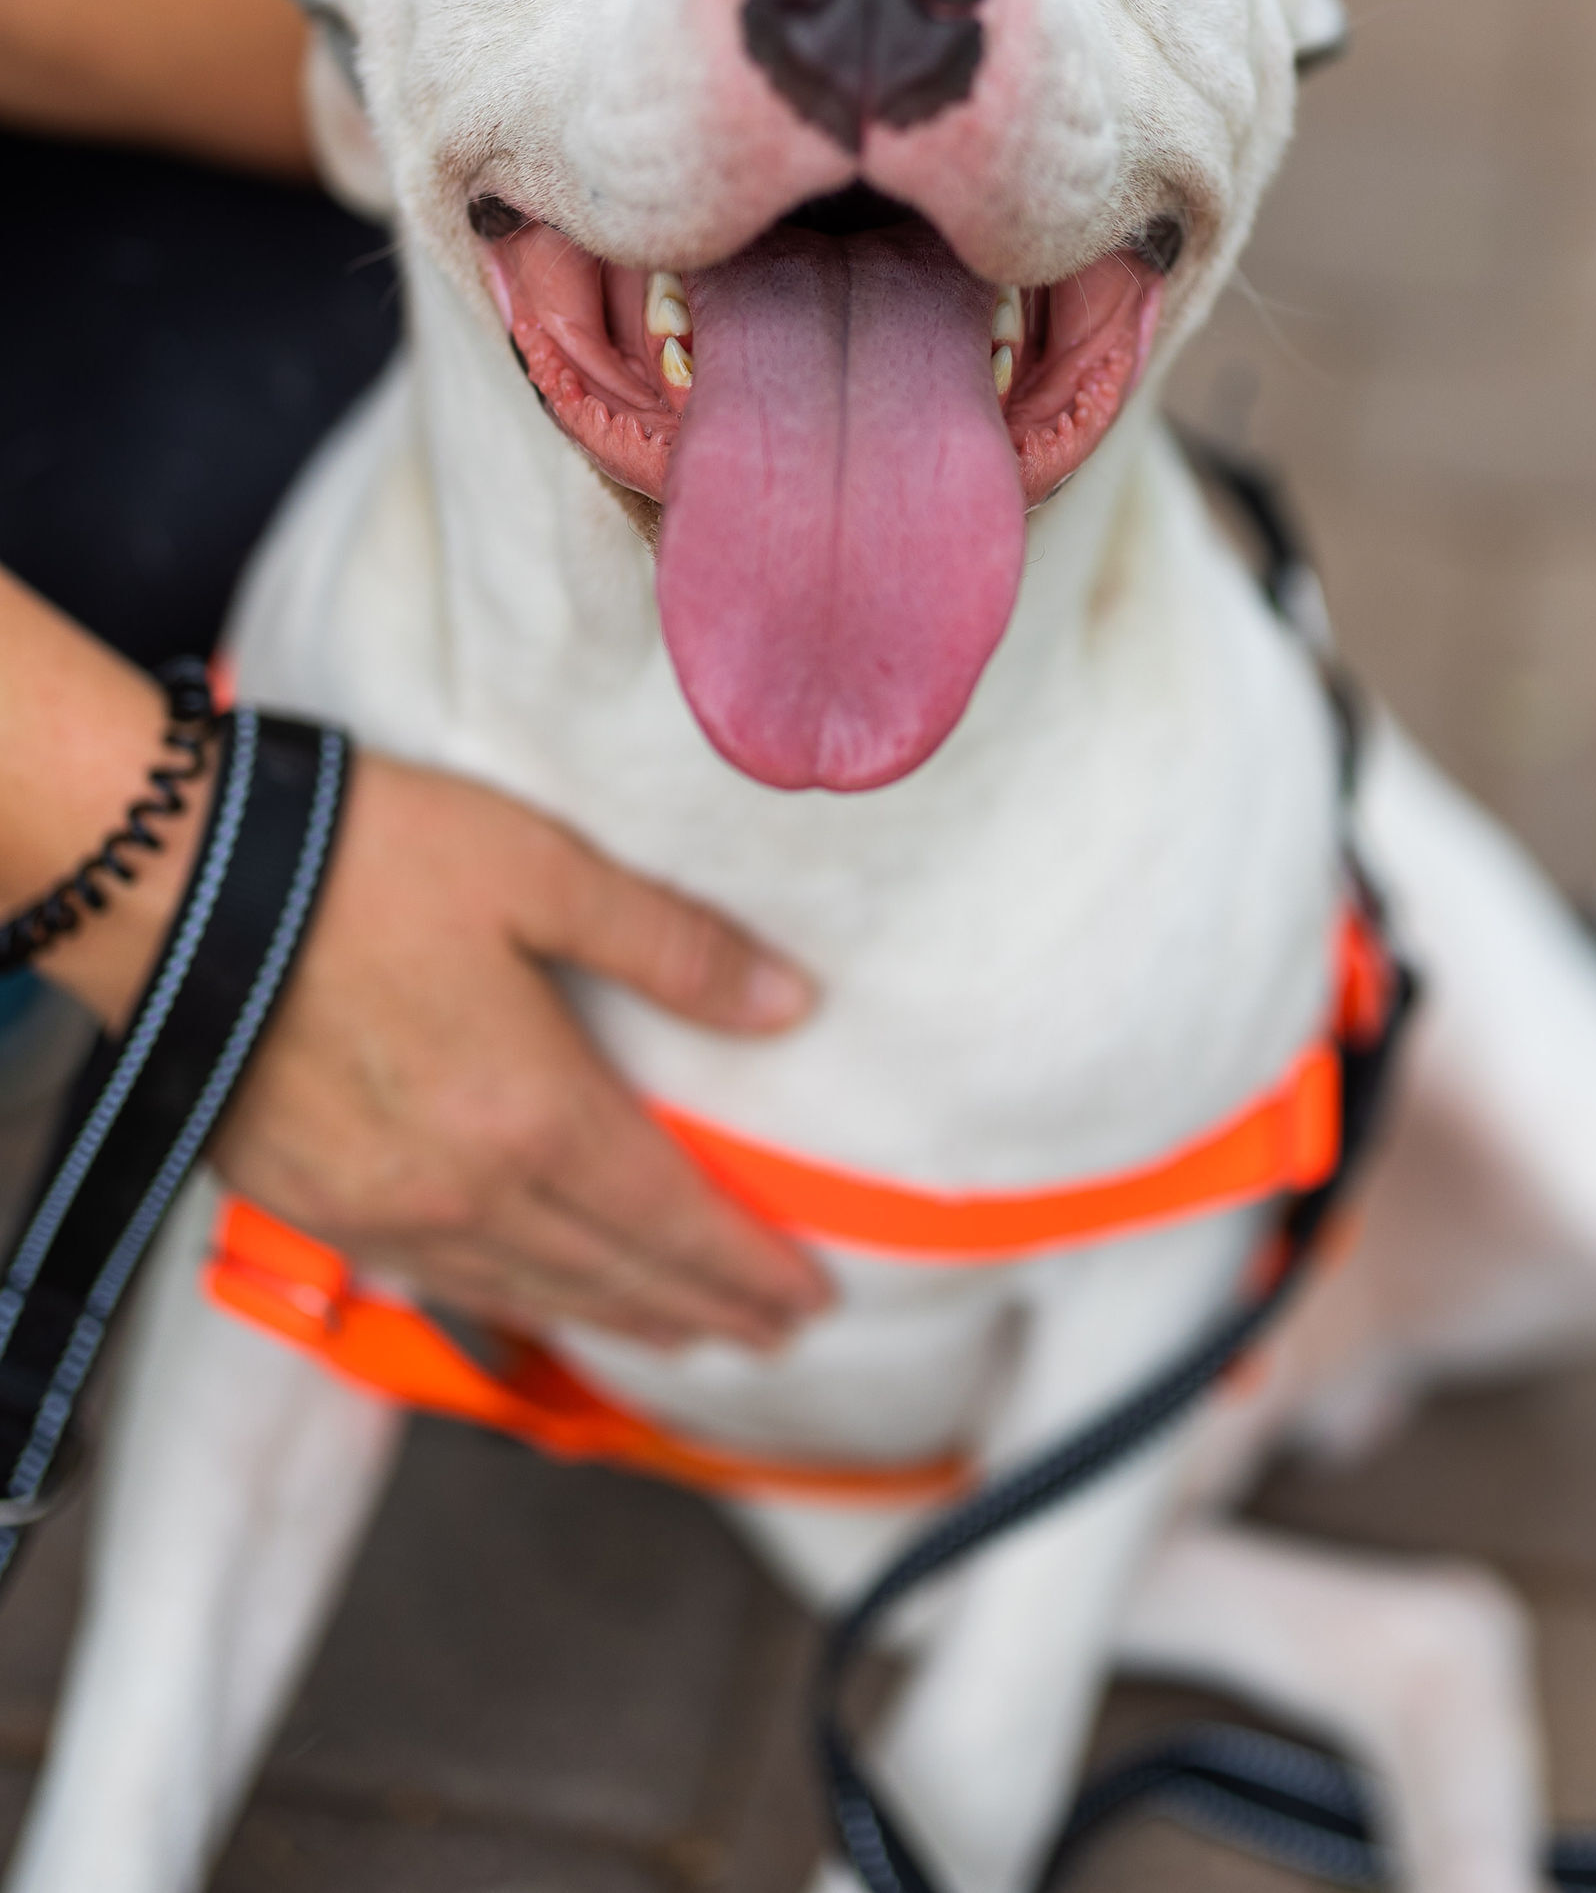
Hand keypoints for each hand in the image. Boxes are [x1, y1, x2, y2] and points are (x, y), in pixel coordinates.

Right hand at [207, 754, 830, 1347]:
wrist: (183, 886)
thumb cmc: (371, 860)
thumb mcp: (543, 871)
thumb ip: (671, 946)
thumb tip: (789, 1004)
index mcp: (535, 1112)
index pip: (670, 1218)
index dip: (746, 1265)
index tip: (811, 1301)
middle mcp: (465, 1189)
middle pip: (609, 1275)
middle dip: (701, 1310)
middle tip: (770, 1336)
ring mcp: (381, 1210)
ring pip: (525, 1291)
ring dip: (611, 1320)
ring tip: (676, 1336)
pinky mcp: (310, 1204)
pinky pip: (438, 1282)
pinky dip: (509, 1303)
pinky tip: (530, 1299)